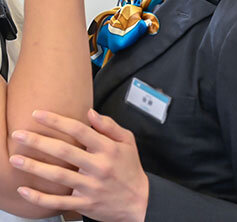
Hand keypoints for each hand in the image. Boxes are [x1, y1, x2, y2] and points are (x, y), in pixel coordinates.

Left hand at [10, 109, 148, 221]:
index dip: (57, 121)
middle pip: (64, 151)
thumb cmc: (130, 168)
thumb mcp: (128, 142)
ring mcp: (91, 186)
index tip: (38, 115)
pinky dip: (39, 197)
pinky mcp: (85, 203)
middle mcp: (99, 166)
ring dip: (34, 167)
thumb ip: (110, 126)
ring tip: (15, 160)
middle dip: (39, 142)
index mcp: (108, 149)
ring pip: (58, 176)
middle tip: (18, 135)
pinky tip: (24, 190)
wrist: (140, 200)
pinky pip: (58, 202)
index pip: (80, 130)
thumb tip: (90, 113)